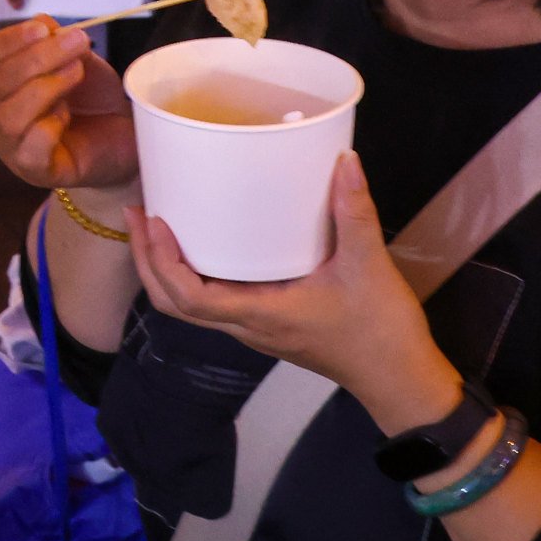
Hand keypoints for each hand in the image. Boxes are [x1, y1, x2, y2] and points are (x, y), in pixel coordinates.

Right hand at [0, 17, 138, 195]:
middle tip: (77, 43)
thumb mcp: (76, 59)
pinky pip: (29, 146)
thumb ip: (57, 41)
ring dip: (45, 87)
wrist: (124, 138)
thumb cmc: (92, 99)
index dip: (7, 39)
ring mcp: (9, 146)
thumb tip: (42, 23)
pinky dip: (49, 124)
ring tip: (76, 73)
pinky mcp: (33, 169)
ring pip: (8, 115)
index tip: (44, 27)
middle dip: (40, 56)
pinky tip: (67, 116)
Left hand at [134, 152, 457, 427]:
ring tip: (159, 223)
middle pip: (174, 304)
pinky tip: (205, 242)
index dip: (162, 262)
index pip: (189, 298)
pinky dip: (195, 275)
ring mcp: (255, 329)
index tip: (153, 221)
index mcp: (261, 315)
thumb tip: (344, 160)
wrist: (400, 380)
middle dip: (148, 260)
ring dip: (166, 268)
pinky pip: (214, 303)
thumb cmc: (381, 331)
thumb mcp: (368, 265)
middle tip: (140, 212)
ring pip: (191, 307)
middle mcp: (247, 327)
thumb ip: (354, 212)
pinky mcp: (267, 325)